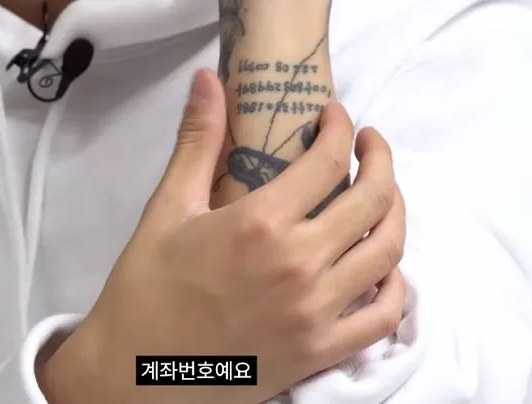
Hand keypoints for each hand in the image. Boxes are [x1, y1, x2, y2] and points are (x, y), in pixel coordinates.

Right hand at [39, 69, 405, 403]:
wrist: (135, 372)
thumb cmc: (147, 288)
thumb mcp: (167, 209)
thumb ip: (197, 142)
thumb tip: (208, 80)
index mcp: (259, 224)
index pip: (326, 161)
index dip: (339, 128)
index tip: (335, 117)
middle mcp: (298, 265)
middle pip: (372, 199)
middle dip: (380, 159)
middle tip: (368, 144)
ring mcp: (315, 312)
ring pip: (388, 252)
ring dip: (395, 213)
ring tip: (382, 196)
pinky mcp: (319, 351)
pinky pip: (383, 318)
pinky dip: (395, 287)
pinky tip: (384, 268)